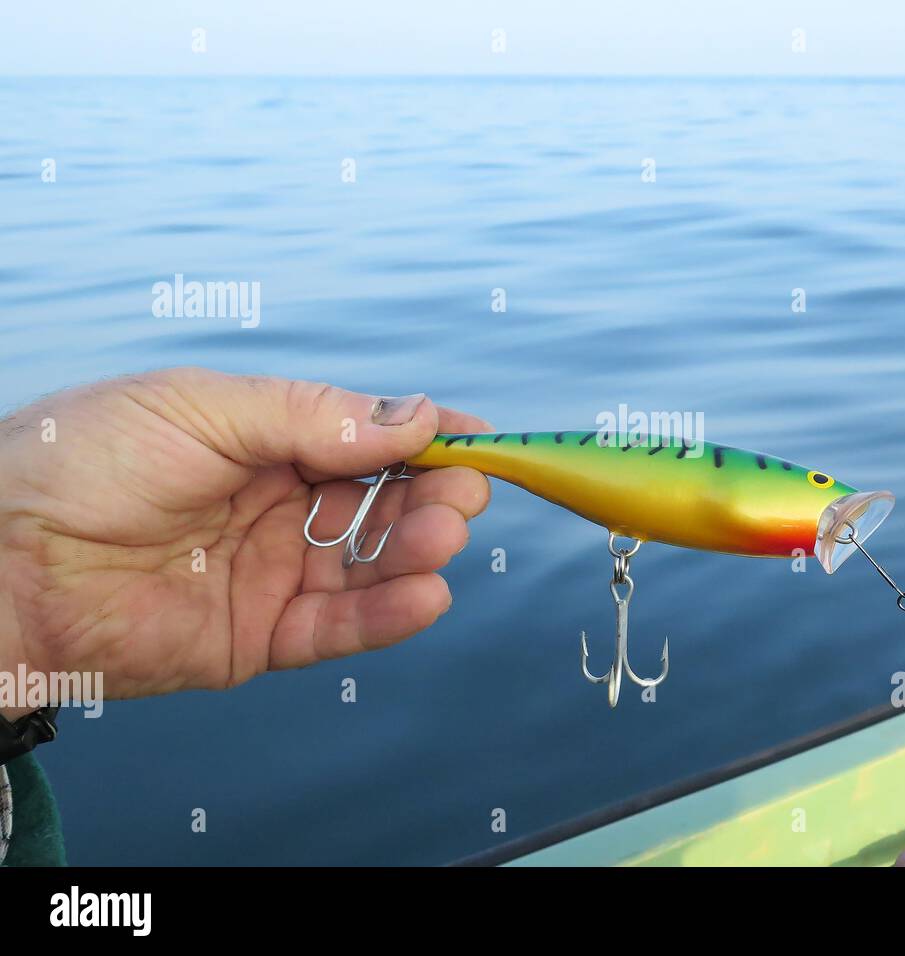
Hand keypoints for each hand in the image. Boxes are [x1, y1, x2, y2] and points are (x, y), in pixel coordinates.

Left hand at [0, 367, 489, 713]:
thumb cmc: (85, 461)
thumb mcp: (204, 409)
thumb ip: (311, 417)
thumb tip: (415, 416)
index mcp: (267, 440)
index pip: (366, 438)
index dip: (425, 437)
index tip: (481, 438)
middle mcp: (279, 506)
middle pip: (381, 502)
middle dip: (431, 494)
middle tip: (464, 491)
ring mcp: (272, 574)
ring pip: (370, 567)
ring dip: (416, 551)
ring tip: (443, 536)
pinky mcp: (258, 638)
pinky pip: (338, 630)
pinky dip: (387, 617)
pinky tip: (424, 594)